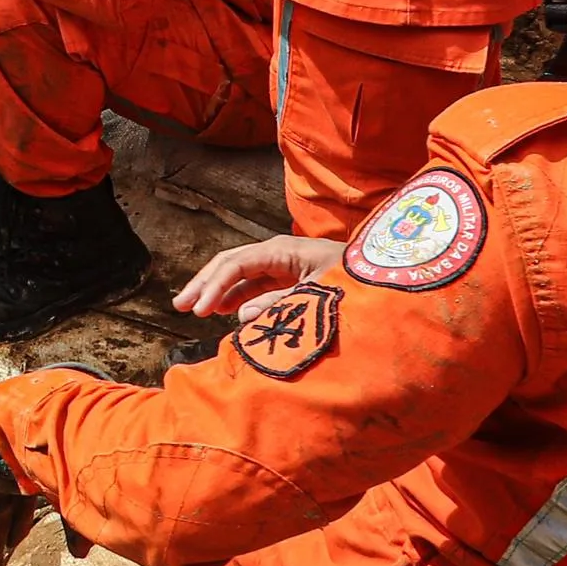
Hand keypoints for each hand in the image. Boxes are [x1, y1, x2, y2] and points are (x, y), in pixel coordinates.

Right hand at [173, 235, 340, 316]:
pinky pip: (255, 285)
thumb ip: (279, 305)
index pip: (237, 264)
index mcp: (283, 250)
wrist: (385, 276)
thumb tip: (241, 315)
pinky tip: (223, 311)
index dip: (215, 286)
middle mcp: (278, 252)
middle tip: (181, 307)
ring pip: (240, 275)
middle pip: (231, 264)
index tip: (199, 310)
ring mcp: (282, 264)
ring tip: (196, 310)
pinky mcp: (289, 277)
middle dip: (205, 284)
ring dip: (217, 291)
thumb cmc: (356, 283)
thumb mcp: (317, 295)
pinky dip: (236, 298)